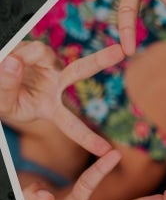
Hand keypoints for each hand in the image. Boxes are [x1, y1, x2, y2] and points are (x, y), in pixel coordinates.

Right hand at [0, 41, 120, 154]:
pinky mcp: (38, 50)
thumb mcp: (3, 103)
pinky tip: (9, 58)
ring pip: (39, 51)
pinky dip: (16, 53)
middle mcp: (56, 84)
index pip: (71, 125)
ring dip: (21, 57)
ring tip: (8, 63)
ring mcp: (49, 65)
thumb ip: (6, 88)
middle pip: (79, 70)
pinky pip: (27, 49)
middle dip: (100, 60)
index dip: (86, 138)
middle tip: (120, 51)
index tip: (106, 150)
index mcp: (51, 108)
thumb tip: (15, 62)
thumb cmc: (5, 99)